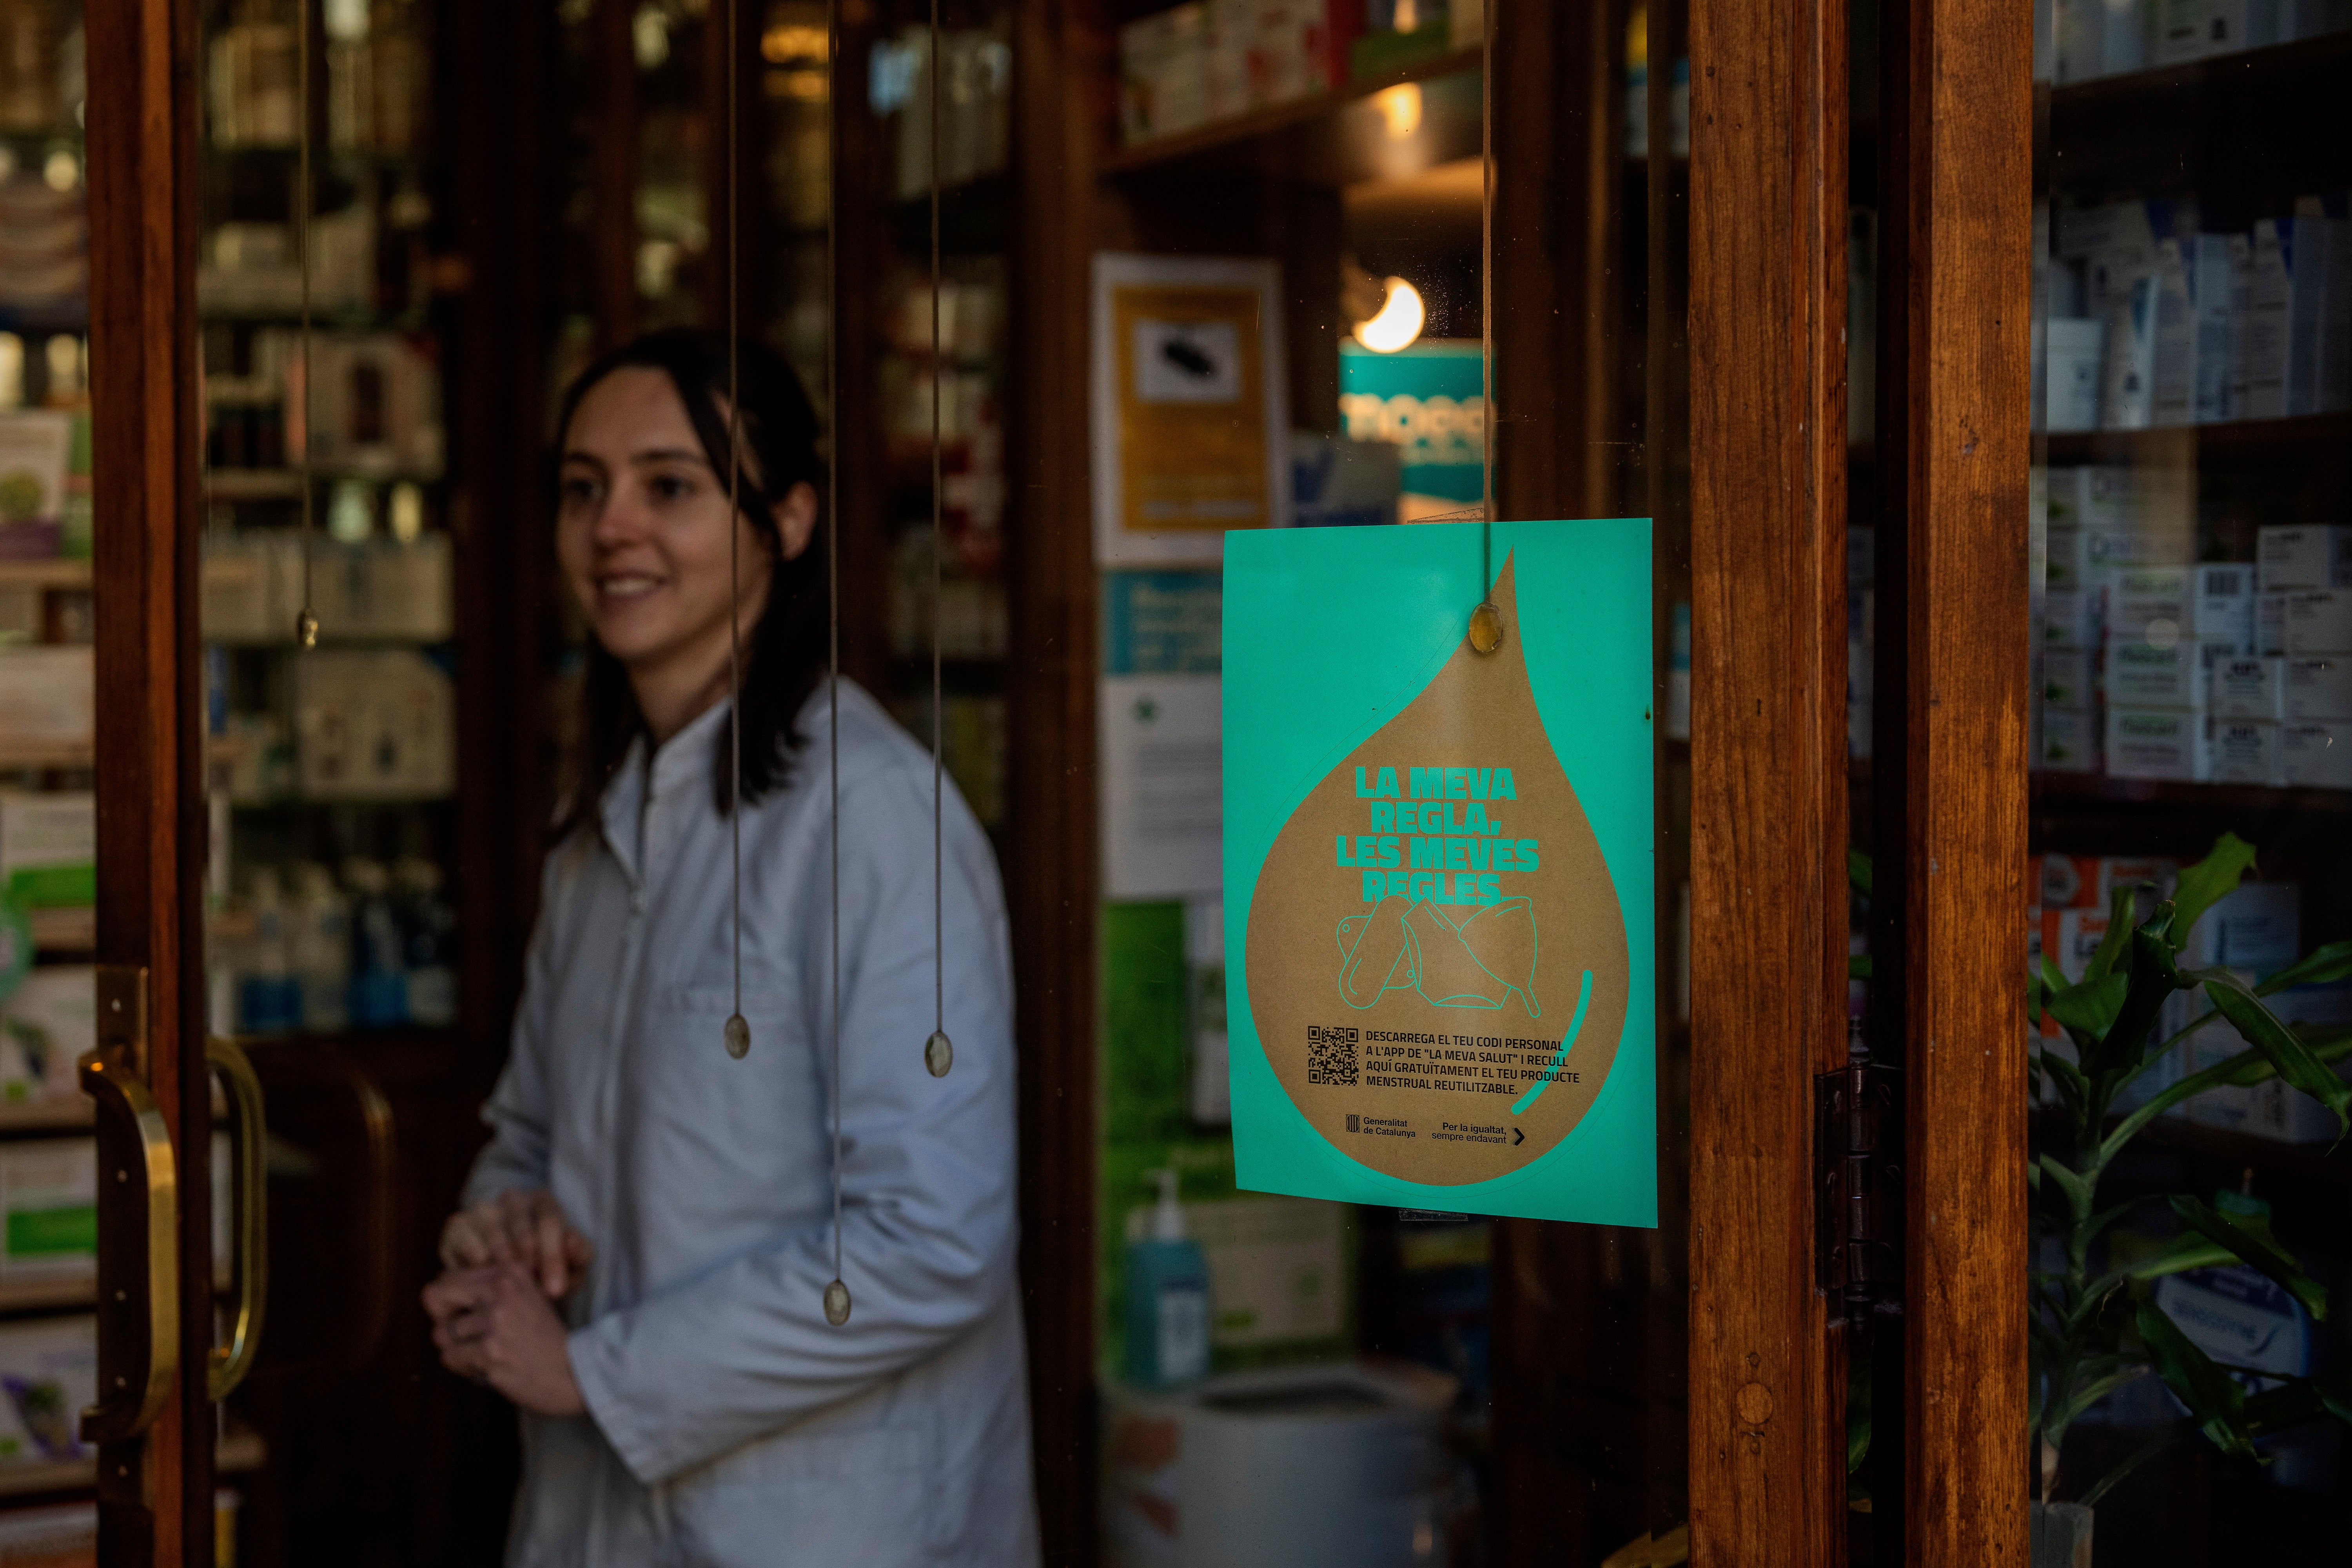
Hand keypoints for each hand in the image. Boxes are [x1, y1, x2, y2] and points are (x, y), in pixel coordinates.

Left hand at [422, 1265, 586, 1416]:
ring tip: (484, 1352)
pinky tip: (487, 1366)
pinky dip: (464, 1366)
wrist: (575, 1371)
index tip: (468, 1315)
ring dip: (458, 1348)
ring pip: (441, 1333)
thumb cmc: (544, 1338)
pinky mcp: (490, 1351)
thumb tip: (435, 1289)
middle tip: (461, 1334)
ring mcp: (496, 1320)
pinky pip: (450, 1357)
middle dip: (442, 1318)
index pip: (449, 1276)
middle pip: (435, 1295)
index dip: (450, 1300)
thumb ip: (488, 1289)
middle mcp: (502, 1289)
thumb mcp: (525, 1297)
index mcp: (510, 1272)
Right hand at [439, 1188, 592, 1298]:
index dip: (553, 1256)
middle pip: (520, 1221)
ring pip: (492, 1229)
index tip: (555, 1290)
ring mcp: (483, 1209)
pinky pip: (463, 1237)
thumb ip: (579, 1255)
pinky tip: (483, 1275)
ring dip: (501, 1259)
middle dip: (527, 1258)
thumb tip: (571, 1243)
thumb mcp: (572, 1266)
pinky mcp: (458, 1225)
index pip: (550, 1220)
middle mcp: (513, 1199)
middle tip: (530, 1287)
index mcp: (544, 1201)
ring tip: (508, 1284)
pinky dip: (473, 1257)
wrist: (506, 1276)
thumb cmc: (545, 1269)